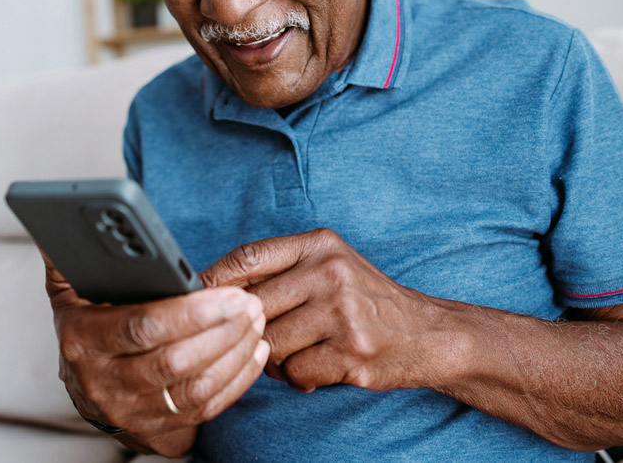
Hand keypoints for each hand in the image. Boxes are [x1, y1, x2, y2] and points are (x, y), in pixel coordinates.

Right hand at [44, 256, 268, 456]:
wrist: (85, 385)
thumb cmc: (88, 322)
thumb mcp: (70, 289)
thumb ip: (72, 253)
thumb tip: (63, 212)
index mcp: (83, 339)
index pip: (142, 327)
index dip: (191, 313)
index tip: (229, 293)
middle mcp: (102, 381)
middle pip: (174, 361)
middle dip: (222, 331)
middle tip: (251, 304)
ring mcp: (129, 411)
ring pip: (193, 388)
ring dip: (234, 354)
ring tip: (256, 322)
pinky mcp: (155, 429)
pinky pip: (204, 408)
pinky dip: (236, 381)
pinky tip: (255, 352)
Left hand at [201, 228, 436, 392]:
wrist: (426, 332)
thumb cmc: (366, 299)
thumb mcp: (329, 265)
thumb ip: (282, 271)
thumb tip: (213, 288)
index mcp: (320, 244)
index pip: (249, 256)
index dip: (215, 279)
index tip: (196, 298)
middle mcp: (330, 271)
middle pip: (253, 306)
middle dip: (249, 330)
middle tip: (261, 339)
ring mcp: (341, 311)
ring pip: (270, 344)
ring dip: (275, 359)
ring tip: (300, 351)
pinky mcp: (350, 350)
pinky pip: (294, 372)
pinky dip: (300, 377)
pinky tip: (321, 366)